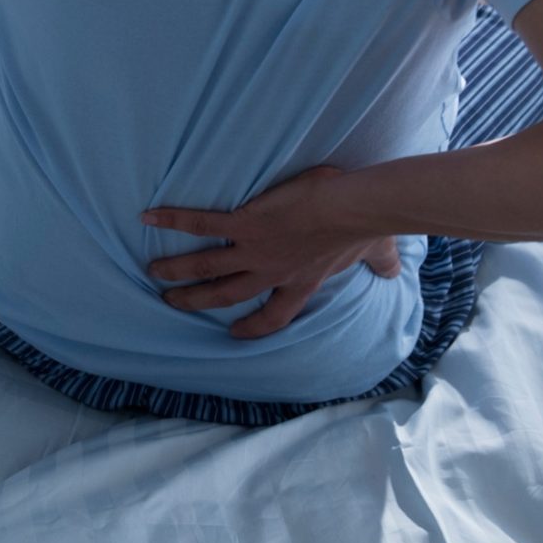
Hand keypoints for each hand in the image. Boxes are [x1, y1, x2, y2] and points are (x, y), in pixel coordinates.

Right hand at [140, 164, 402, 339]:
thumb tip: (393, 271)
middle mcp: (273, 272)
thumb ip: (381, 264)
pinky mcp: (245, 223)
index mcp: (301, 282)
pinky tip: (148, 216)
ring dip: (178, 270)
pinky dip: (174, 220)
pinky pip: (203, 224)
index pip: (275, 316)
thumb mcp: (376, 251)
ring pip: (207, 267)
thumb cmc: (365, 226)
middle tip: (173, 302)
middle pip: (227, 296)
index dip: (254, 327)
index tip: (235, 332)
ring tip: (154, 272)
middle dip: (198, 301)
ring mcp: (255, 249)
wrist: (353, 209)